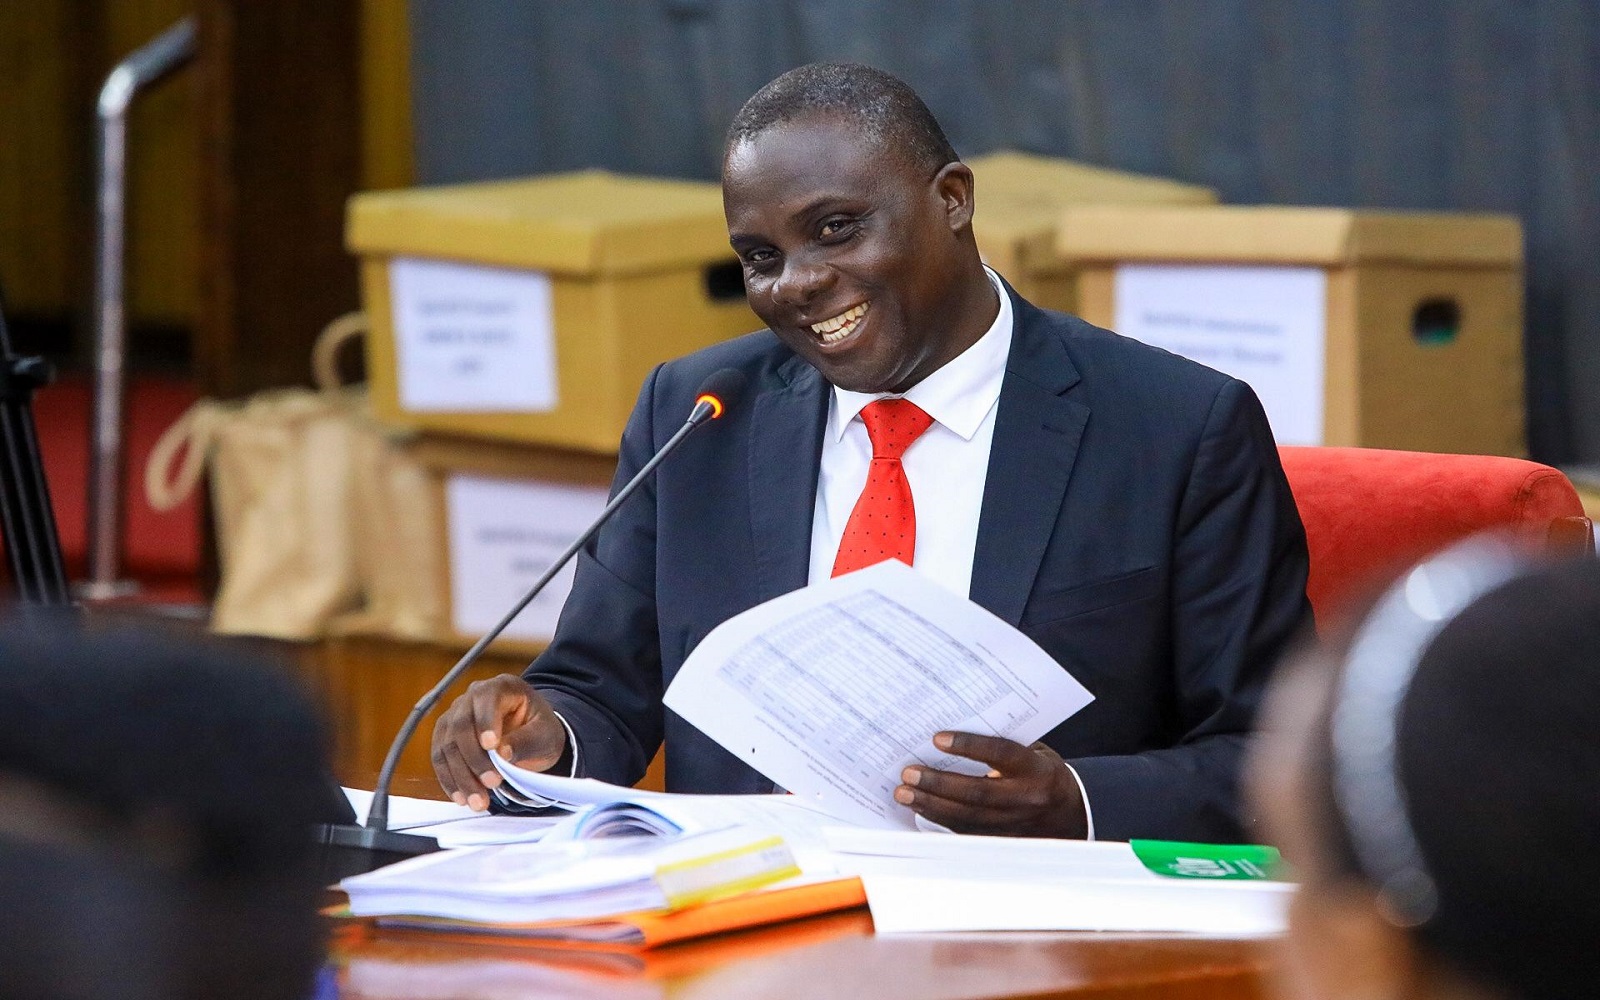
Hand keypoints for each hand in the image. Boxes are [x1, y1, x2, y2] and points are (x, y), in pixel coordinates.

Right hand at [430, 674, 567, 810]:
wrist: (530, 737)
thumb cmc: (540, 730)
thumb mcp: (545, 734)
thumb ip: (525, 740)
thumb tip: (502, 753)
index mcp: (502, 686)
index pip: (486, 700)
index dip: (486, 723)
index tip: (492, 748)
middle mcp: (472, 696)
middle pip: (461, 726)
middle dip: (475, 759)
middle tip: (493, 784)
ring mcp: (455, 715)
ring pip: (447, 746)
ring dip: (461, 777)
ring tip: (479, 802)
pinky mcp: (445, 736)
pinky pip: (440, 759)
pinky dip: (450, 780)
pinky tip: (462, 798)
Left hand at [895, 732, 1087, 837]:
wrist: (1070, 813)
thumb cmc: (1041, 772)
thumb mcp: (1033, 751)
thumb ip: (1002, 744)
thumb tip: (952, 738)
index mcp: (1037, 770)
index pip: (1002, 754)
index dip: (970, 746)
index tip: (937, 738)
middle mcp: (1026, 799)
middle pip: (978, 793)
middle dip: (938, 783)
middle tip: (909, 773)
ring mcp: (1014, 824)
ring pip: (968, 818)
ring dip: (931, 805)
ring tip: (904, 793)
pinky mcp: (1002, 840)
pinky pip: (967, 832)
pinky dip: (940, 820)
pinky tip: (920, 807)